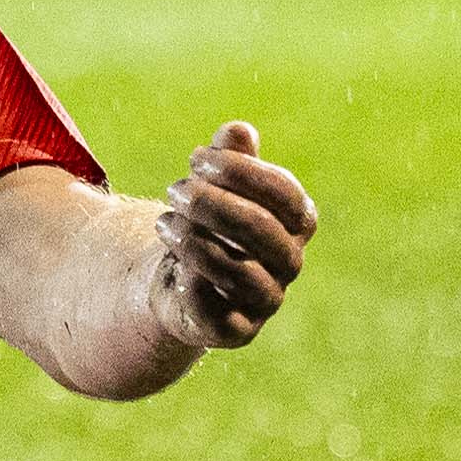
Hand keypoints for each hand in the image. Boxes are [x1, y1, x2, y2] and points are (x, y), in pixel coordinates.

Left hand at [148, 121, 316, 350]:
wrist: (181, 281)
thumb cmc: (207, 223)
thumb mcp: (214, 185)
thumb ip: (228, 158)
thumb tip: (238, 130)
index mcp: (296, 222)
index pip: (284, 194)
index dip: (241, 171)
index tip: (195, 157)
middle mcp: (289, 262)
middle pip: (261, 230)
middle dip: (213, 204)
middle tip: (175, 189)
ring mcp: (266, 299)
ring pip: (239, 272)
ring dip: (196, 242)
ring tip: (164, 222)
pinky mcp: (236, 331)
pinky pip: (218, 312)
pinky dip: (193, 284)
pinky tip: (170, 261)